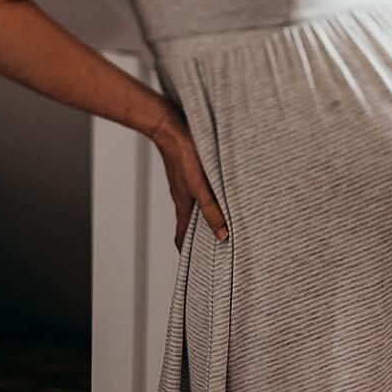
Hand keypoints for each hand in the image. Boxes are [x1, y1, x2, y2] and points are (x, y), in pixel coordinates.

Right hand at [148, 109, 228, 250]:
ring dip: (205, 217)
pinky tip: (217, 191)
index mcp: (183, 205)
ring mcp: (184, 184)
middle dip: (200, 237)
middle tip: (215, 245)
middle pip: (189, 223)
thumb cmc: (183, 153)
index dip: (186, 253)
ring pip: (194, 207)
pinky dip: (207, 199)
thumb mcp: (201, 186)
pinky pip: (198, 191)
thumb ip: (212, 209)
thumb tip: (222, 234)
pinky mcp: (188, 170)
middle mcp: (182, 197)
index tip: (195, 265)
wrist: (169, 125)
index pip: (181, 237)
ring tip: (221, 221)